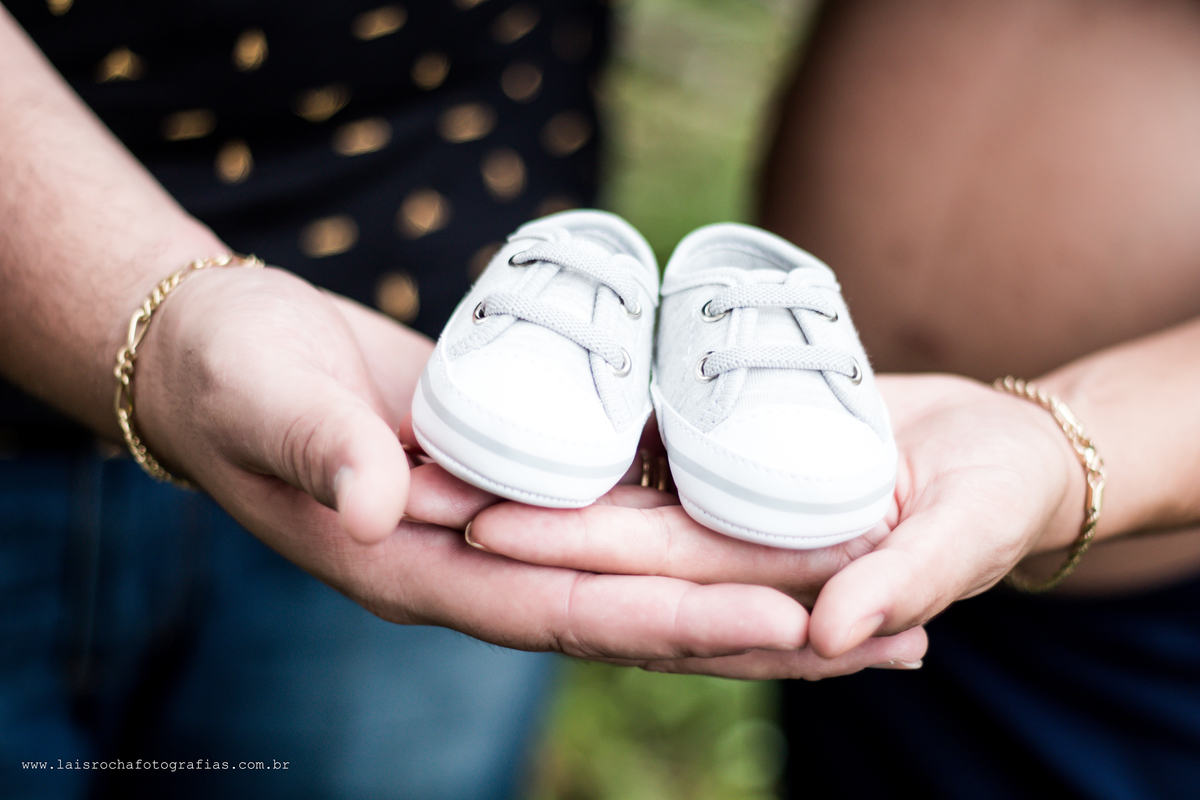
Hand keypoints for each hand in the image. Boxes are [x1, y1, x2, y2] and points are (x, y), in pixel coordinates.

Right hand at [130, 266, 840, 669]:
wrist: (225, 351)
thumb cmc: (235, 379)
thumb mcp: (266, 402)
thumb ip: (319, 451)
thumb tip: (374, 501)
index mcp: (424, 574)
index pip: (568, 612)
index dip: (675, 621)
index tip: (788, 622)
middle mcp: (482, 569)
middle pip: (640, 618)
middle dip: (761, 633)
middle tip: (890, 639)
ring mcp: (511, 529)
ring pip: (652, 574)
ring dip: (760, 589)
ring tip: (876, 595)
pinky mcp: (531, 474)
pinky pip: (631, 514)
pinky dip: (705, 524)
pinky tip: (781, 518)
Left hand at [460, 373, 1081, 664]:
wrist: (1012, 453)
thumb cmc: (1005, 499)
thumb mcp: (972, 535)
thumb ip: (906, 580)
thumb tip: (829, 635)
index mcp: (776, 590)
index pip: (655, 580)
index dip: (574, 556)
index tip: (488, 528)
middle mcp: (729, 556)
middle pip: (610, 536)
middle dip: (525, 517)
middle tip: (429, 484)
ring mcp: (726, 506)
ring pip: (620, 491)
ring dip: (542, 472)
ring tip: (448, 444)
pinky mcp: (731, 453)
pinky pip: (656, 441)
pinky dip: (601, 428)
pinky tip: (534, 401)